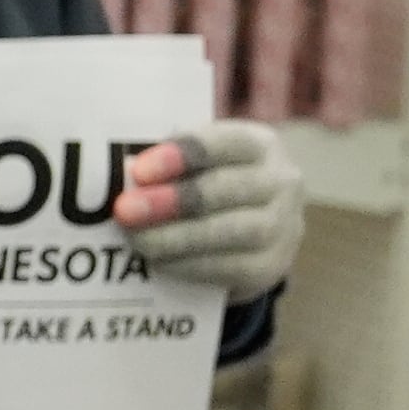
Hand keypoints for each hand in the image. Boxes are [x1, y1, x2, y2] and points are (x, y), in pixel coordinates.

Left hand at [116, 120, 303, 300]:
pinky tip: (158, 261)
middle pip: (226, 188)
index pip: (225, 142)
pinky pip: (230, 267)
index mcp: (260, 144)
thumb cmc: (213, 186)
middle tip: (126, 211)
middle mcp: (281, 181)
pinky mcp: (271, 265)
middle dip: (172, 201)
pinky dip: (188, 265)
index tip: (140, 171)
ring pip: (232, 231)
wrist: (256, 234)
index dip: (182, 154)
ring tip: (137, 240)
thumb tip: (124, 176)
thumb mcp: (200, 164)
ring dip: (177, 237)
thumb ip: (170, 164)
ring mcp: (283, 225)